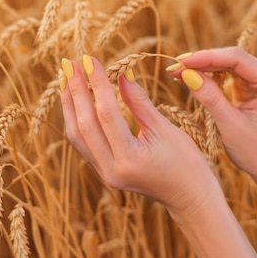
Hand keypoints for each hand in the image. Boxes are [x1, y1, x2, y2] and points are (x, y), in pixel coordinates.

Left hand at [60, 55, 218, 218]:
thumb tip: (121, 73)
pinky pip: (82, 142)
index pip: (106, 114)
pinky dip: (76, 118)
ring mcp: (104, 173)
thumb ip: (140, 102)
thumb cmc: (187, 163)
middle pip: (84, 124)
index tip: (89, 59)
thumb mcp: (166, 129)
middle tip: (70, 63)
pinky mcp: (102, 172)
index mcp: (130, 159)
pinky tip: (75, 100)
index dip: (96, 83)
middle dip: (75, 90)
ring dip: (70, 104)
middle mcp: (111, 169)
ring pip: (76, 135)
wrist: (189, 198)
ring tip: (67, 77)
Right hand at [168, 47, 256, 183]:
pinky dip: (208, 76)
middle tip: (174, 67)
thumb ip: (210, 97)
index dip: (206, 57)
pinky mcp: (251, 85)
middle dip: (201, 61)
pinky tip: (189, 77)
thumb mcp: (230, 125)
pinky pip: (227, 74)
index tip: (182, 62)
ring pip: (227, 64)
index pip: (236, 59)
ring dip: (202, 67)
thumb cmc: (256, 151)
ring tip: (177, 72)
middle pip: (231, 58)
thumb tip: (186, 74)